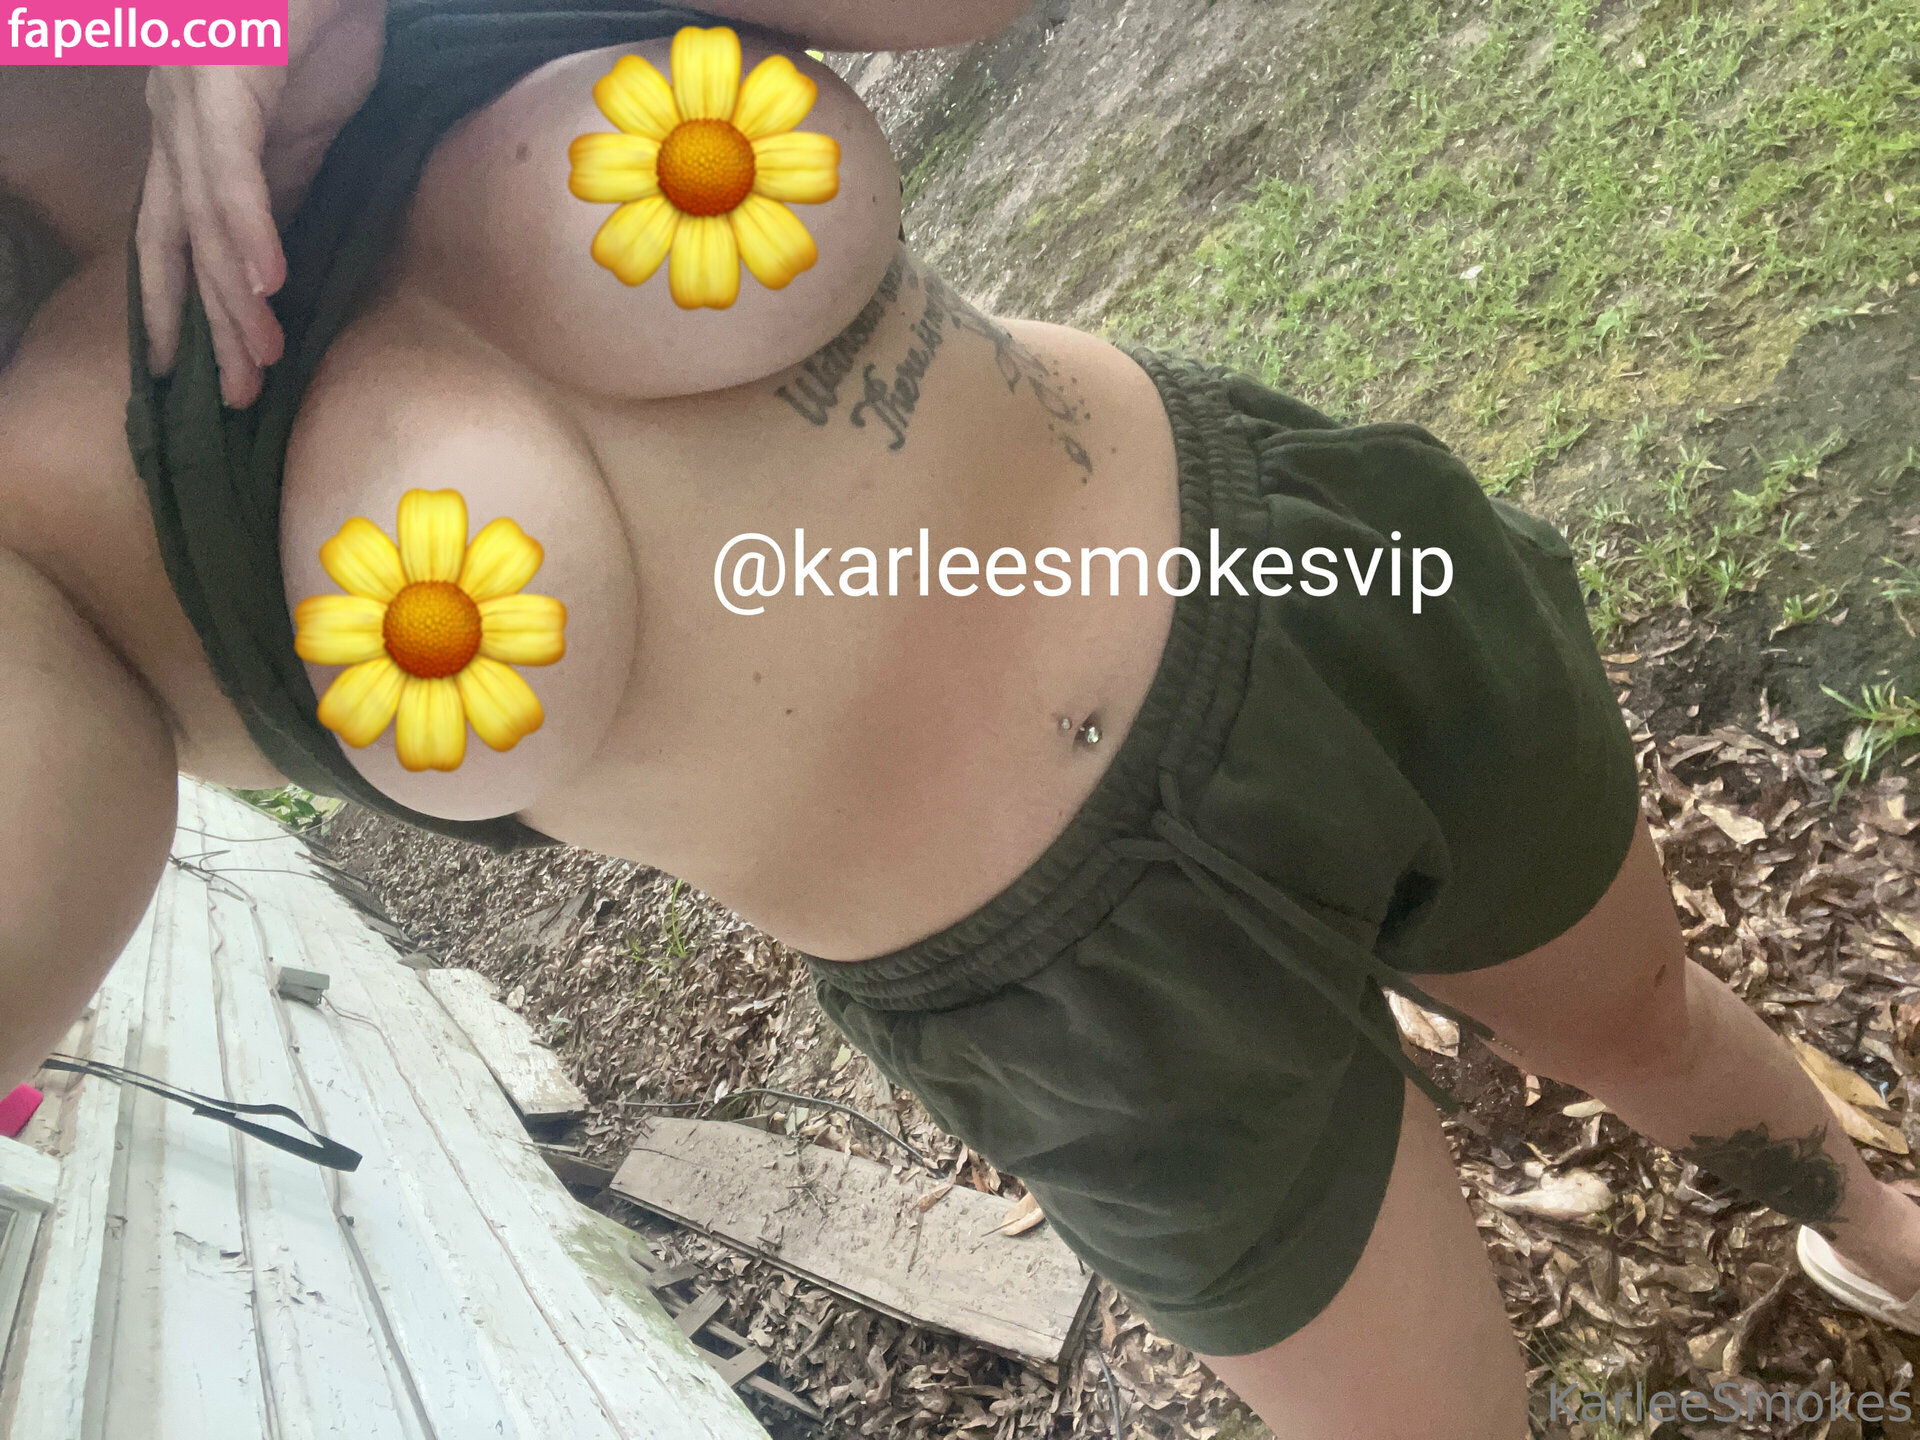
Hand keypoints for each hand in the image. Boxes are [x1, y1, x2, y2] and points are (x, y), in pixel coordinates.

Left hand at [137, 0, 384, 406]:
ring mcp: (192, 100)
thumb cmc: (323, 17)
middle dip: (206, 326)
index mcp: (194, 133)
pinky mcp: (226, 83)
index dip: (174, 305)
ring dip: (235, 299)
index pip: (171, 235)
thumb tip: (280, 253)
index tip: (185, 373)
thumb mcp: (306, 118)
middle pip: (180, 244)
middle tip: (235, 397)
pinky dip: (251, 233)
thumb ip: (285, 178)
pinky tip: (269, 285)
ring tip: (261, 360)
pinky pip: (232, 175)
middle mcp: (176, 120)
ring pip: (206, 223)